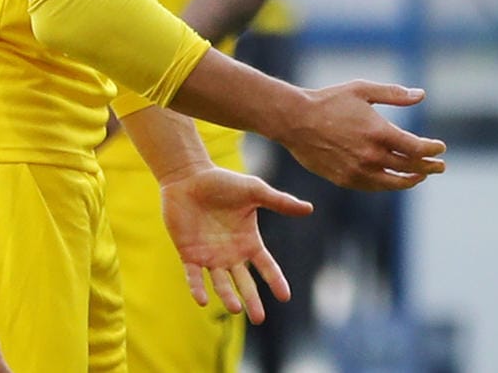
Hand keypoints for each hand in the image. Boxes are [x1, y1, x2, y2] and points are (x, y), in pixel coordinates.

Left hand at [160, 167, 312, 325]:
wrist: (189, 178)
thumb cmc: (223, 182)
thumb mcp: (255, 191)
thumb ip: (280, 202)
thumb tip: (309, 209)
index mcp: (249, 240)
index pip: (266, 265)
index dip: (275, 281)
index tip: (285, 297)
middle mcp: (230, 253)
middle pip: (244, 282)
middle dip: (252, 300)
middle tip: (259, 319)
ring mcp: (209, 256)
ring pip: (220, 283)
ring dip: (228, 297)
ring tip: (236, 309)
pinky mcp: (188, 254)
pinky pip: (193, 277)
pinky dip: (197, 289)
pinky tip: (203, 301)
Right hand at [279, 82, 447, 191]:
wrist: (295, 120)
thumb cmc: (330, 101)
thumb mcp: (364, 90)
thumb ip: (395, 94)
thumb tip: (421, 94)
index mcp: (378, 133)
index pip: (416, 148)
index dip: (432, 150)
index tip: (441, 148)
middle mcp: (370, 155)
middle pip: (409, 167)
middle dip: (429, 167)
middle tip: (440, 166)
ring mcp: (357, 170)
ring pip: (392, 182)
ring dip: (410, 180)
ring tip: (421, 176)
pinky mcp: (344, 179)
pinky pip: (373, 186)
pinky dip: (388, 184)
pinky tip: (394, 179)